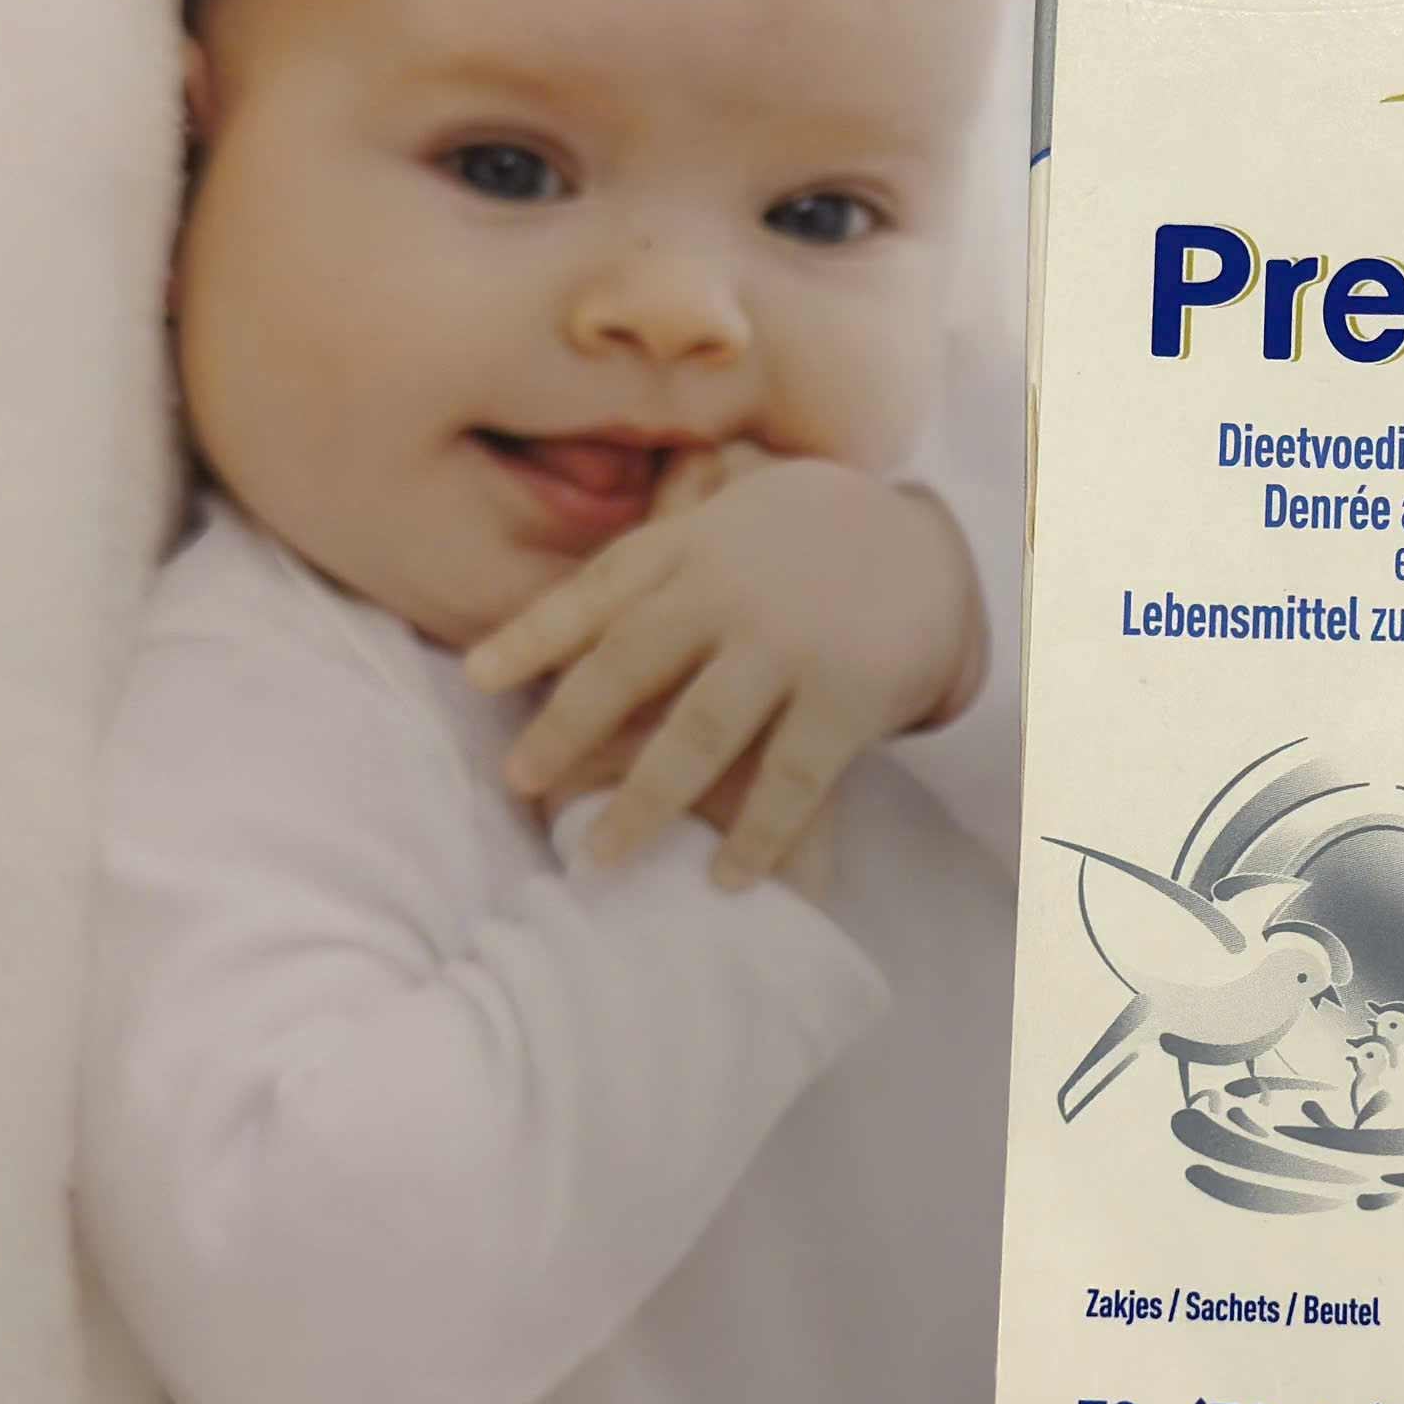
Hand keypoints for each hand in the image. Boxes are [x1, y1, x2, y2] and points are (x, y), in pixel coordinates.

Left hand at [468, 448, 984, 887]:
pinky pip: (792, 776)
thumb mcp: (721, 526)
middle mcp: (734, 591)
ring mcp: (792, 644)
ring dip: (646, 799)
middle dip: (569, 727)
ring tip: (601, 856)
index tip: (476, 677)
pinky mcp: (849, 695)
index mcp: (693, 547)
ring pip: (702, 730)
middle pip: (632, 662)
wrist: (928, 544)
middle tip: (519, 782)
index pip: (599, 590)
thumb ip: (646, 568)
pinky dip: (757, 833)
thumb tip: (533, 628)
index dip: (533, 634)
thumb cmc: (798, 543)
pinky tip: (725, 877)